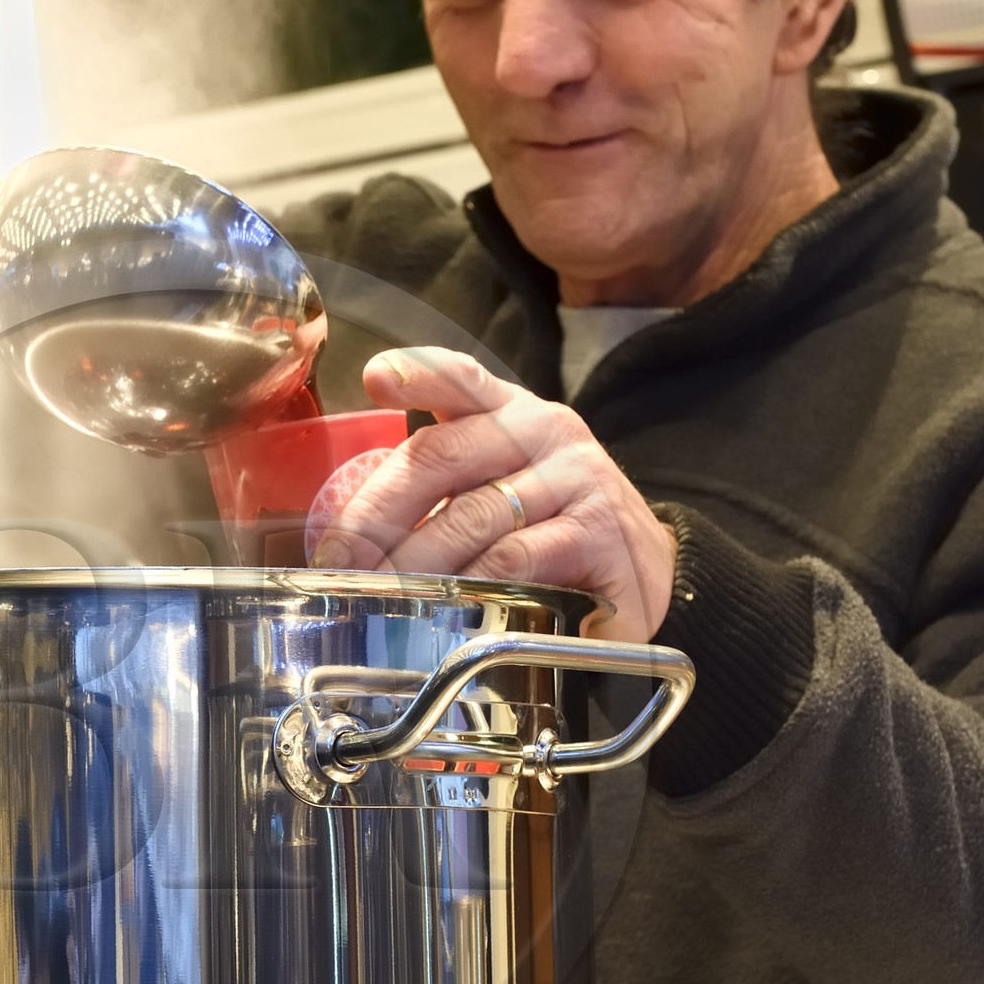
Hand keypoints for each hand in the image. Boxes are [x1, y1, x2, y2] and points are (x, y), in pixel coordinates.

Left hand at [308, 348, 677, 639]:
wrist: (645, 570)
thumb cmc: (552, 528)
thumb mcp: (502, 487)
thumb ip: (441, 484)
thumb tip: (348, 536)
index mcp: (512, 413)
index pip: (460, 378)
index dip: (417, 374)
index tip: (376, 378)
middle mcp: (547, 432)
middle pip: (441, 456)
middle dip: (377, 514)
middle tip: (338, 561)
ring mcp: (580, 480)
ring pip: (474, 516)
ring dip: (415, 561)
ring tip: (377, 593)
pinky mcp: (603, 535)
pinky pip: (519, 560)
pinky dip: (475, 586)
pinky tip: (446, 609)